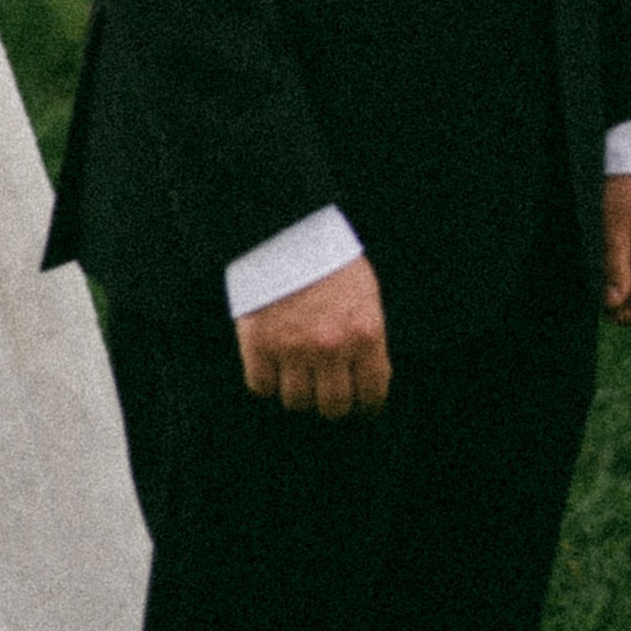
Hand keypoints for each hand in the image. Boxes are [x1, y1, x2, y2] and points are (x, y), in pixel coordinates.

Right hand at [234, 256, 389, 419]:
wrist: (283, 223)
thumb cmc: (326, 255)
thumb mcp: (363, 292)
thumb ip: (366, 336)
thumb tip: (364, 374)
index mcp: (365, 333)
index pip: (372, 396)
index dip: (365, 404)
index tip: (358, 402)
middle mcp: (332, 347)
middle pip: (333, 407)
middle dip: (330, 400)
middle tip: (322, 386)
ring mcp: (292, 348)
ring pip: (296, 401)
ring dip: (296, 389)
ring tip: (294, 370)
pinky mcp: (258, 342)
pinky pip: (261, 386)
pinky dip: (264, 379)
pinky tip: (269, 362)